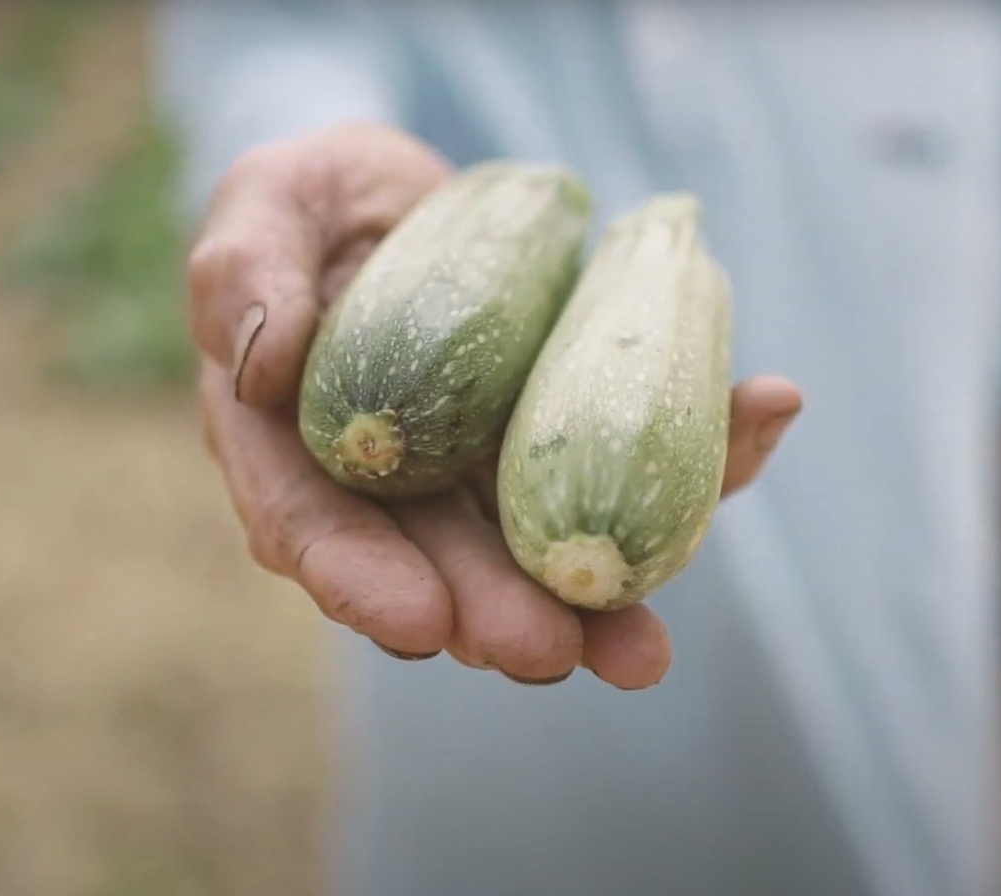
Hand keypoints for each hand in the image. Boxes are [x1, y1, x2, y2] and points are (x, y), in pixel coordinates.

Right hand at [188, 122, 801, 689]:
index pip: (311, 527)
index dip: (360, 580)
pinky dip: (701, 450)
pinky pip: (631, 461)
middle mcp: (393, 488)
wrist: (407, 194)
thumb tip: (260, 364)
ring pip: (534, 550)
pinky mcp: (565, 440)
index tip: (417, 620)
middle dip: (490, 617)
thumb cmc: (314, 200)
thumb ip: (241, 269)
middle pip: (433, 567)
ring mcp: (487, 475)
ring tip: (641, 650)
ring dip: (588, 605)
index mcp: (293, 447)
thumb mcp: (266, 204)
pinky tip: (759, 413)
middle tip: (548, 653)